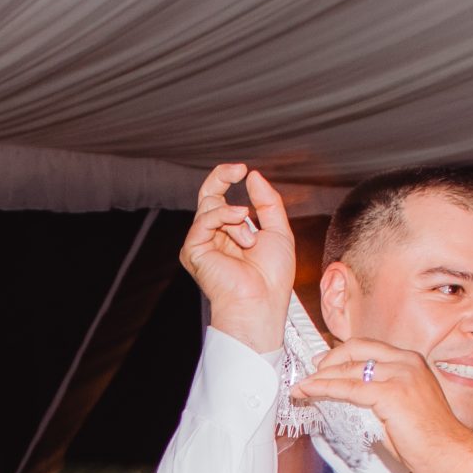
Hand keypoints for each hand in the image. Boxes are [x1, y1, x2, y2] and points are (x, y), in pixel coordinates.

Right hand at [179, 163, 295, 354]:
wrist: (262, 303)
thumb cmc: (272, 278)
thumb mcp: (278, 231)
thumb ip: (267, 202)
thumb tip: (253, 176)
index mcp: (230, 233)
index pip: (221, 197)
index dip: (227, 178)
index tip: (243, 170)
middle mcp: (213, 237)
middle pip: (207, 195)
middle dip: (221, 177)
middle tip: (237, 169)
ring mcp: (202, 243)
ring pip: (209, 207)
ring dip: (235, 217)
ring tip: (250, 239)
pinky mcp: (193, 251)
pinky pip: (204, 221)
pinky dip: (223, 218)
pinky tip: (241, 231)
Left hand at [291, 338, 472, 472]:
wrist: (451, 453)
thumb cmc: (428, 437)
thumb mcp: (401, 405)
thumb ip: (378, 393)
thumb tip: (347, 394)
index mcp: (410, 360)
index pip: (368, 347)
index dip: (341, 353)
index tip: (322, 363)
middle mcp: (405, 361)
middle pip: (355, 350)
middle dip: (327, 361)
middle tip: (310, 374)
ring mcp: (399, 375)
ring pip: (348, 368)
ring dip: (320, 377)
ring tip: (301, 387)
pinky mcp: (391, 394)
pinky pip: (348, 388)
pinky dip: (324, 388)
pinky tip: (309, 392)